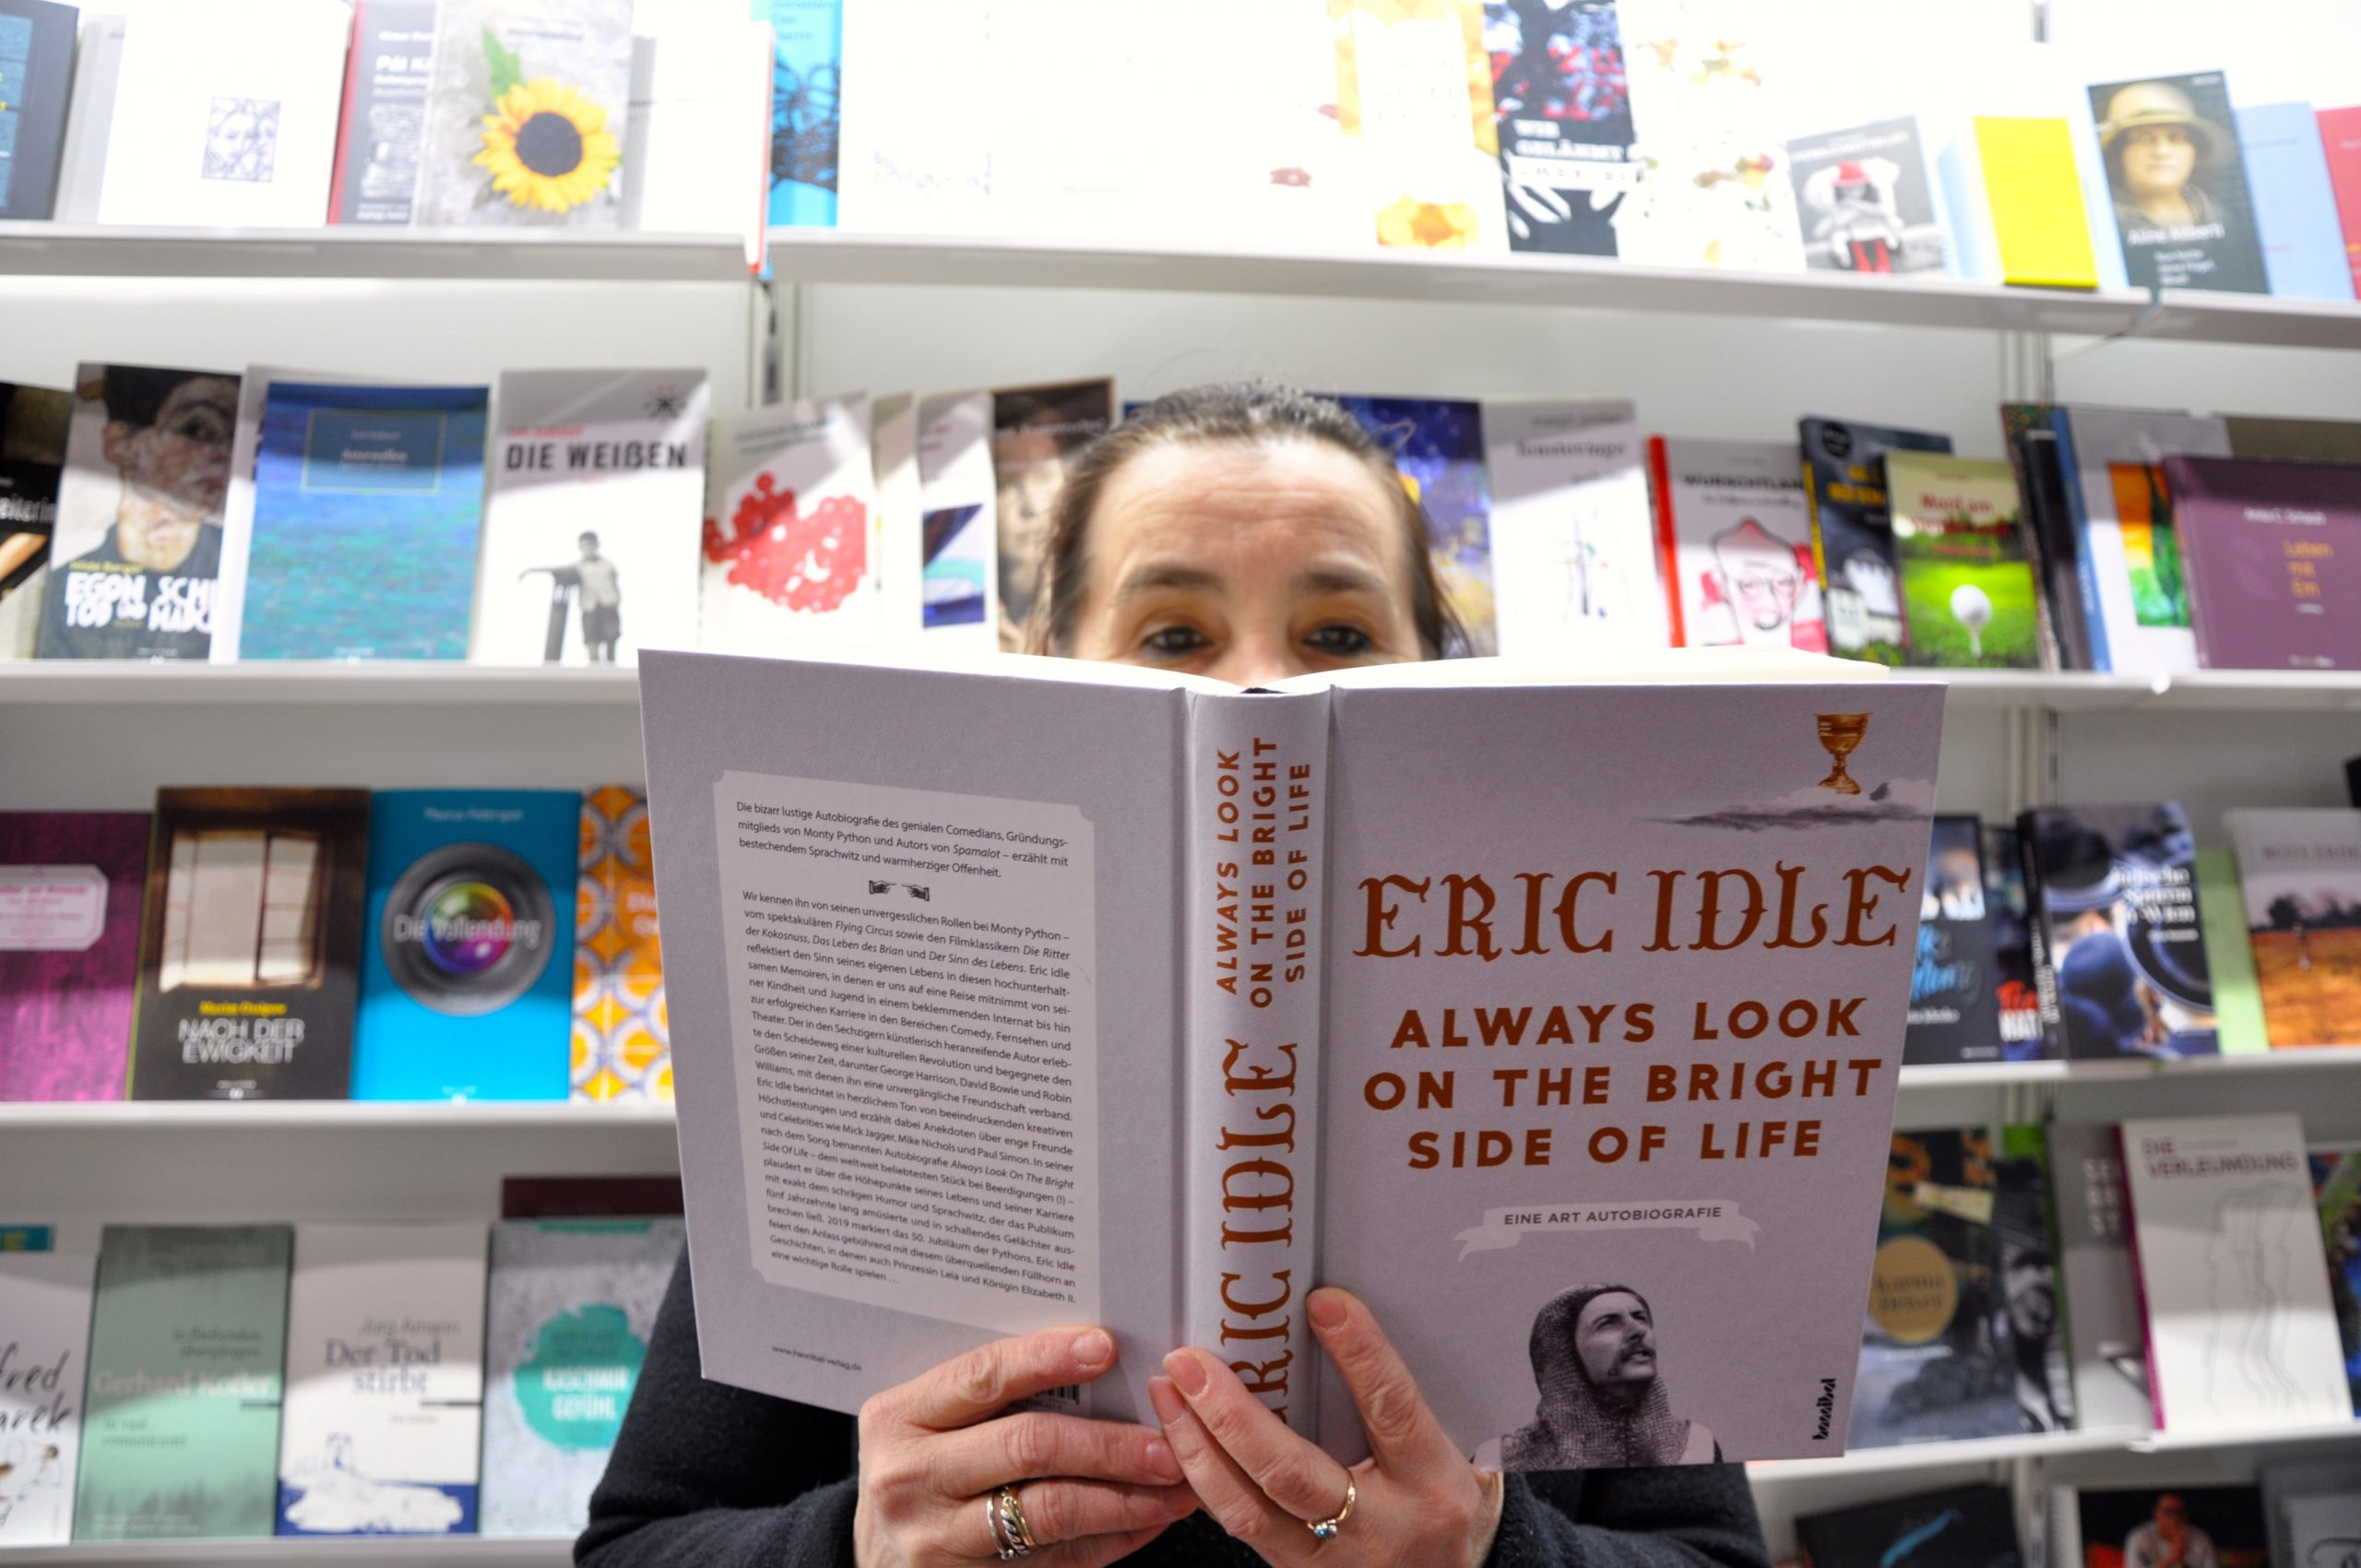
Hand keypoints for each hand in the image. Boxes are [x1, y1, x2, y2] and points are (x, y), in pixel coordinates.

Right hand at [853, 1326, 1196, 1567]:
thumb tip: (1098, 1354)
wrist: (876, 1557)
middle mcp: (911, 1478)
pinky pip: (1058, 1561)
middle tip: (1167, 1439)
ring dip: (1125, 1497)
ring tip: (1175, 1482)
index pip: (983, 1377)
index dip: (1048, 1358)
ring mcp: (937, 1540)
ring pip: (1051, 1511)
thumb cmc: (920, 1469)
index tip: (1108, 1348)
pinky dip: (1113, 1539)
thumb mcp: (928, 1421)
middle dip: (1109, 1442)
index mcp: (898, 1418)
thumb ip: (991, 1391)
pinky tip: (1148, 1520)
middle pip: (1028, 1446)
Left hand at [1149, 1288, 1504, 1567]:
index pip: (1392, 1410)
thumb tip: (1328, 1312)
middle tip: (1190, 1362)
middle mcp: (1378, 1529)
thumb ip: (1386, 1396)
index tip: (1321, 1303)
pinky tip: (1179, 1442)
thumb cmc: (1436, 1504)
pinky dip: (1202, 1481)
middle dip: (1232, 1416)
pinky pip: (1238, 1527)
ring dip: (1198, 1449)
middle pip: (1293, 1474)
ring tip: (1168, 1394)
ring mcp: (1329, 1561)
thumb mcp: (1436, 1451)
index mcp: (1429, 1483)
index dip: (1359, 1355)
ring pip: (1247, 1511)